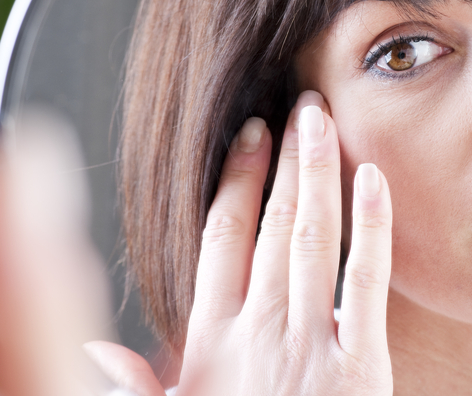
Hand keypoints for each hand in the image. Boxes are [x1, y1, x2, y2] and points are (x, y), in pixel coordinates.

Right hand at [90, 91, 393, 395]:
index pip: (220, 239)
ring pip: (311, 237)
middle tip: (295, 103)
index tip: (247, 136)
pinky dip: (371, 228)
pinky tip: (374, 181)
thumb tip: (97, 347)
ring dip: (318, 172)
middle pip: (268, 223)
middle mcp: (259, 331)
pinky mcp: (361, 366)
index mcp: (212, 343)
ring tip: (323, 118)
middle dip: (283, 159)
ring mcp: (309, 344)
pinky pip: (366, 283)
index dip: (235, 181)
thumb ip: (141, 388)